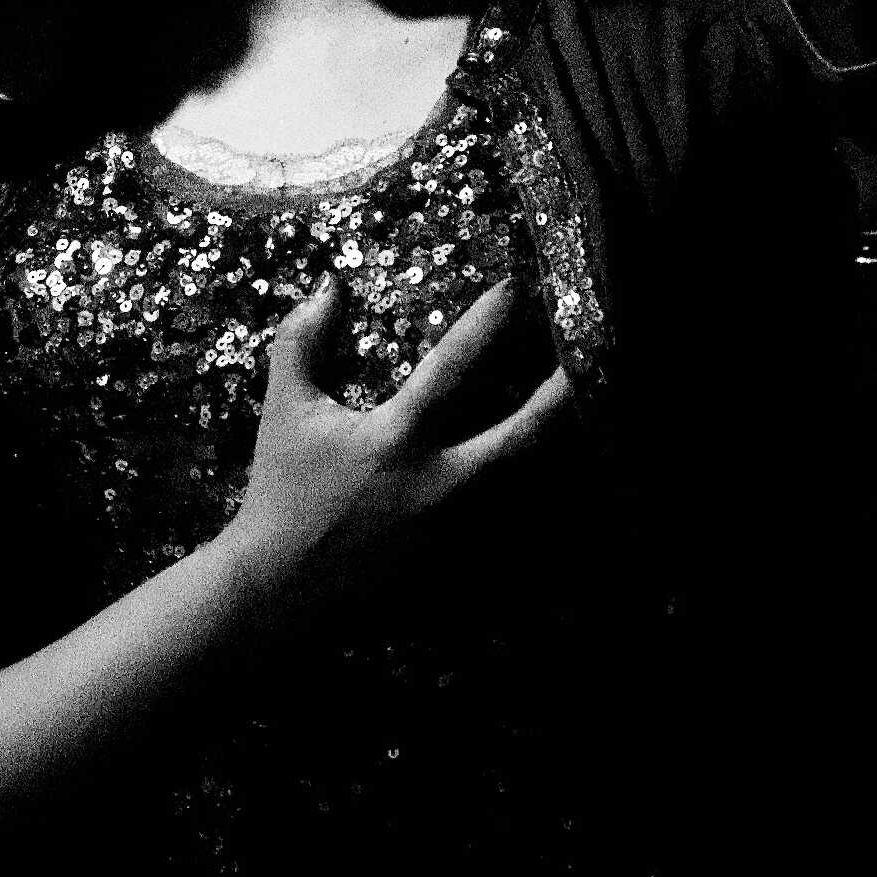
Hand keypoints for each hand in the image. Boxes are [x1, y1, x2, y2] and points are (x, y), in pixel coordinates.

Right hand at [223, 277, 574, 609]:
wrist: (279, 591)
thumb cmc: (282, 492)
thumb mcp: (287, 409)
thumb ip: (302, 341)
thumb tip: (330, 284)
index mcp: (396, 437)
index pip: (452, 366)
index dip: (487, 321)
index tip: (516, 286)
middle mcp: (438, 483)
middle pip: (524, 435)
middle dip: (563, 394)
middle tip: (592, 358)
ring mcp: (456, 533)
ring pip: (534, 491)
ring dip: (566, 454)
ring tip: (597, 418)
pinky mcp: (461, 571)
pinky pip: (522, 547)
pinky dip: (551, 522)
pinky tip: (575, 497)